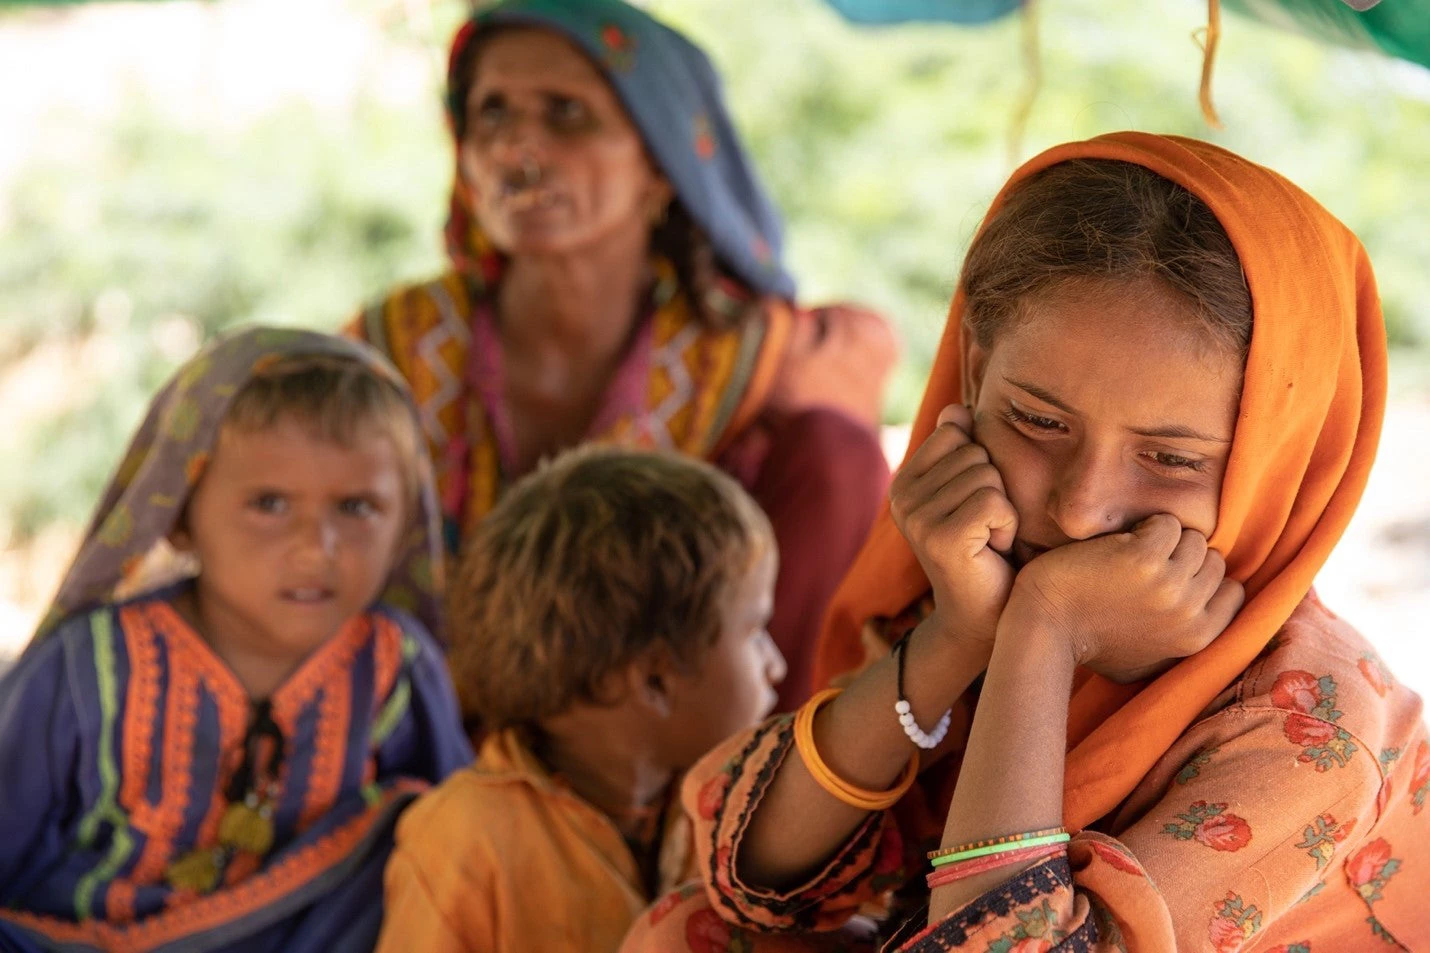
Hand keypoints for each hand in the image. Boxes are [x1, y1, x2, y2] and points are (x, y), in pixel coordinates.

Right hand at [889, 404, 1016, 656]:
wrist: (983, 617)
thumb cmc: (985, 550)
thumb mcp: (969, 492)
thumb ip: (959, 449)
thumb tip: (956, 410)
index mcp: (903, 480)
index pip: (955, 432)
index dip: (980, 464)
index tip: (972, 504)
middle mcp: (901, 496)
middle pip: (975, 453)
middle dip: (994, 488)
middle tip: (981, 528)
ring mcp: (917, 518)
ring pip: (987, 476)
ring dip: (1002, 510)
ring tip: (986, 540)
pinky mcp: (941, 538)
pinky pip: (995, 502)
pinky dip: (1007, 527)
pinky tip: (992, 551)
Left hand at [1001, 514, 1244, 682]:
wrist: (1046, 628)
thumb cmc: (1091, 641)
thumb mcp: (1150, 659)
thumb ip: (1185, 636)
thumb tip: (1218, 611)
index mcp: (1199, 639)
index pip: (1232, 592)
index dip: (1202, 579)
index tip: (1171, 580)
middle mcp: (1190, 613)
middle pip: (1213, 560)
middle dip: (1181, 556)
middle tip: (1144, 566)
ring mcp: (1169, 585)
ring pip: (1192, 538)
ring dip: (1162, 538)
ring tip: (1130, 555)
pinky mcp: (1143, 559)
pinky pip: (1165, 523)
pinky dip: (1143, 527)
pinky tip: (1118, 545)